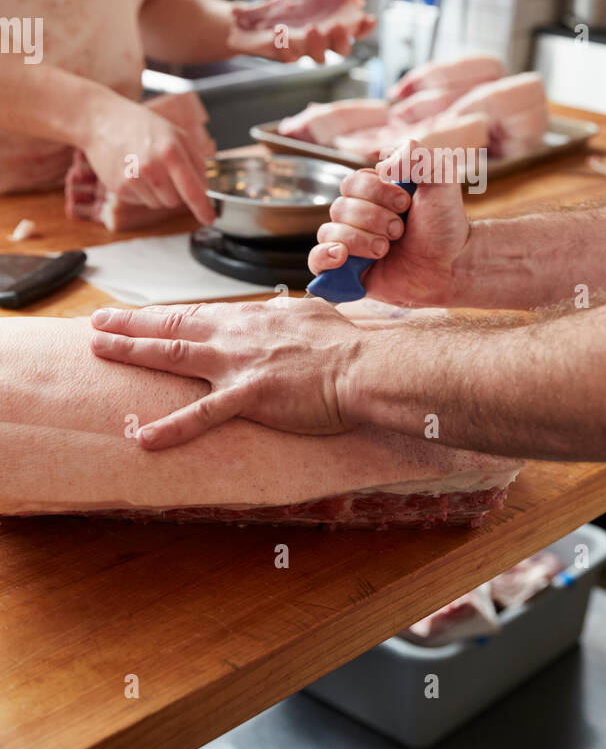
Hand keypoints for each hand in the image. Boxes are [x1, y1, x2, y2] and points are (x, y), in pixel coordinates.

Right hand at [82, 93, 213, 225]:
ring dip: (158, 193)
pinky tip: (134, 171)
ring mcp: (133, 178)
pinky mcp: (119, 187)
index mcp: (170, 150)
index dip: (203, 207)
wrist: (102, 121)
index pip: (192, 189)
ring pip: (158, 203)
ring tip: (148, 168)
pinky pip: (141, 201)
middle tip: (165, 171)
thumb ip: (195, 160)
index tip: (209, 218)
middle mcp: (151, 166)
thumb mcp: (175, 134)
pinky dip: (141, 191)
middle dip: (176, 192)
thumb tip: (209, 187)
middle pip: (175, 201)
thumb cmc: (142, 126)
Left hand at [90, 296, 360, 448]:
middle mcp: (237, 335)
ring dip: (132, 351)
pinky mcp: (250, 395)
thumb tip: (277, 311)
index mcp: (251, 318)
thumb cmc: (345, 345)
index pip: (195, 314)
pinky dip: (171, 427)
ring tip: (100, 349)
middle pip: (173, 326)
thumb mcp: (311, 316)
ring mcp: (239, 364)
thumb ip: (285, 315)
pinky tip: (143, 437)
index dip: (162, 315)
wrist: (364, 366)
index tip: (135, 315)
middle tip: (97, 322)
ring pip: (174, 354)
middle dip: (130, 324)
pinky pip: (203, 414)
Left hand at [227, 0, 375, 62]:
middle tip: (337, 25)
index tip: (369, 18)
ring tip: (311, 28)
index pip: (355, 31)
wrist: (258, 22)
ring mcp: (306, 51)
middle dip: (342, 38)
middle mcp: (323, 42)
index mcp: (332, 26)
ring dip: (317, 43)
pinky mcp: (288, 56)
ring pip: (319, 57)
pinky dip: (285, 47)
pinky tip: (280, 34)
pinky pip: (289, 57)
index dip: (364, 28)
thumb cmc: (287, 8)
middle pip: (342, 49)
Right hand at [308, 140, 469, 306]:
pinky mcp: (346, 271)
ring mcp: (351, 243)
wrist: (453, 265)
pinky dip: (324, 256)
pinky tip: (342, 256)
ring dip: (360, 239)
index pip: (352, 182)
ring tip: (386, 249)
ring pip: (329, 232)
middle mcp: (358, 215)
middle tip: (400, 230)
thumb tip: (385, 163)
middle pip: (339, 208)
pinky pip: (316, 261)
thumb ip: (418, 157)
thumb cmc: (446, 223)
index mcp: (374, 192)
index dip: (376, 192)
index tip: (406, 203)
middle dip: (373, 219)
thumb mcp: (440, 180)